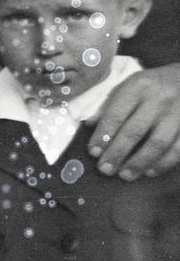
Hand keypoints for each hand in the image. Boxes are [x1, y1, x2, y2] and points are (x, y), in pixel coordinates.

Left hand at [87, 62, 179, 178]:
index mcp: (138, 86)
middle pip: (135, 131)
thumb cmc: (153, 85)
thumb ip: (109, 104)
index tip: (93, 152)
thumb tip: (90, 124)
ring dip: (140, 162)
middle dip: (118, 152)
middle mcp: (159, 98)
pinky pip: (178, 148)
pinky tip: (150, 171)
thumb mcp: (130, 85)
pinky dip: (163, 163)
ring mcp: (179, 112)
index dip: (103, 135)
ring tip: (125, 175)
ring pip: (158, 143)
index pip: (116, 114)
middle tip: (105, 169)